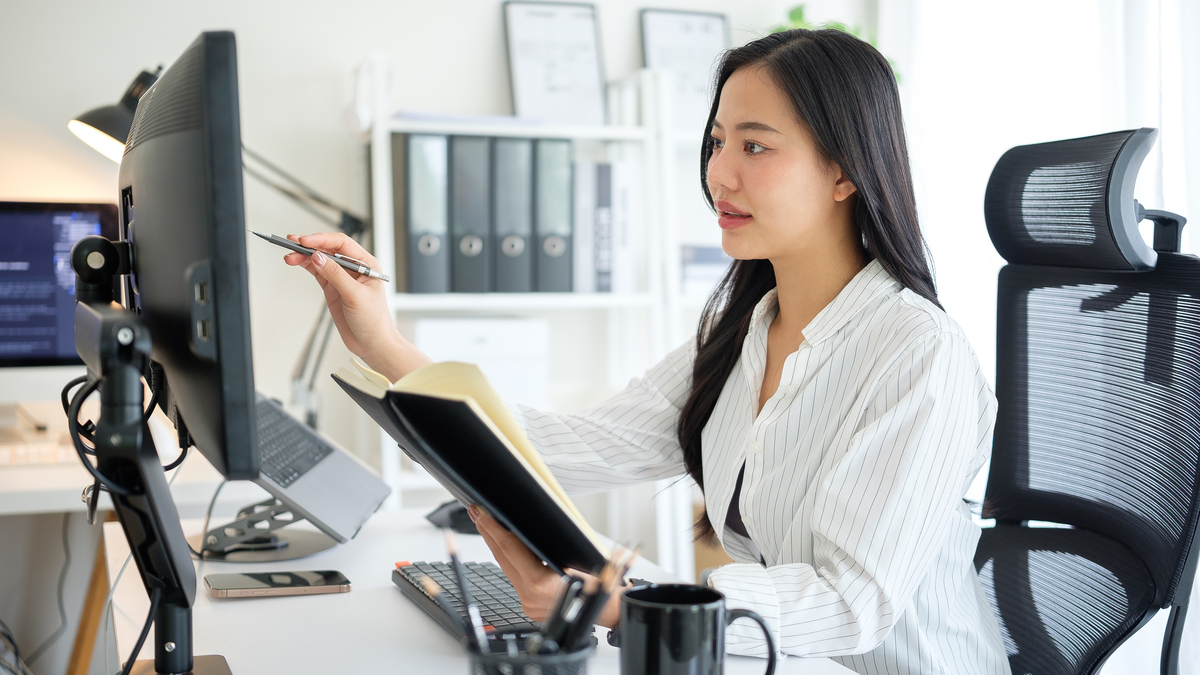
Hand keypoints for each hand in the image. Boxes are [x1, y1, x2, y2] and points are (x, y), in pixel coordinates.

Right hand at [282, 232, 429, 380]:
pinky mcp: (332, 288)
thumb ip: (336, 275)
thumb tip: (318, 257)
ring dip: (304, 256)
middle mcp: (354, 268)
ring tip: (289, 256)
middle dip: (310, 245)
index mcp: (367, 264)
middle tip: (292, 244)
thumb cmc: (374, 321)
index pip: (342, 245)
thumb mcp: (355, 295)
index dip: (322, 240)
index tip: (306, 241)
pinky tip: (296, 262)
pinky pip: (317, 272)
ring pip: (320, 260)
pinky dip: (306, 266)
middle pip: (329, 249)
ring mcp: (342, 278)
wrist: (372, 344)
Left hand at [468, 505, 621, 627]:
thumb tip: (525, 525)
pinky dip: (511, 561)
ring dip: (498, 547)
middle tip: (476, 512)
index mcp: (541, 585)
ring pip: (507, 569)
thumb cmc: (600, 584)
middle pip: (503, 559)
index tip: (482, 513)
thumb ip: (550, 546)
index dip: (494, 529)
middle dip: (489, 533)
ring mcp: (528, 604)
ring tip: (486, 525)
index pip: (511, 550)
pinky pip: (516, 579)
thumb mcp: (578, 557)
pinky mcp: (529, 607)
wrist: (609, 610)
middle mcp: (530, 598)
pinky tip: (505, 547)